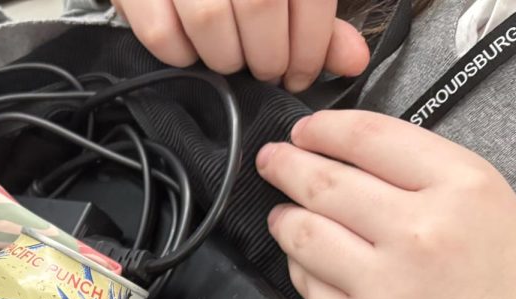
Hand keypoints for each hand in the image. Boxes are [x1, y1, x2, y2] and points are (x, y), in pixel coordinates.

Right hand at [111, 0, 369, 92]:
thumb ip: (316, 20)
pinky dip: (181, 55)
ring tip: (231, 58)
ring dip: (226, 58)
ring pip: (209, 23)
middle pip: (259, 7)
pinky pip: (162, 36)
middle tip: (266, 70)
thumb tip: (353, 61)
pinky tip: (192, 50)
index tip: (302, 74)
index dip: (311, 46)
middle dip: (268, 57)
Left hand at [257, 110, 515, 298]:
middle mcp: (419, 231)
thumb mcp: (486, 201)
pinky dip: (300, 267)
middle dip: (287, 166)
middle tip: (272, 160)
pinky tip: (306, 260)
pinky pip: (308, 286)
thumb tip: (348, 152)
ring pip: (304, 234)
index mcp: (460, 186)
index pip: (369, 137)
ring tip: (282, 213)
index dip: (324, 128)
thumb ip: (422, 170)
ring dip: (284, 218)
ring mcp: (385, 283)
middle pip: (325, 183)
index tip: (304, 130)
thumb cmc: (504, 279)